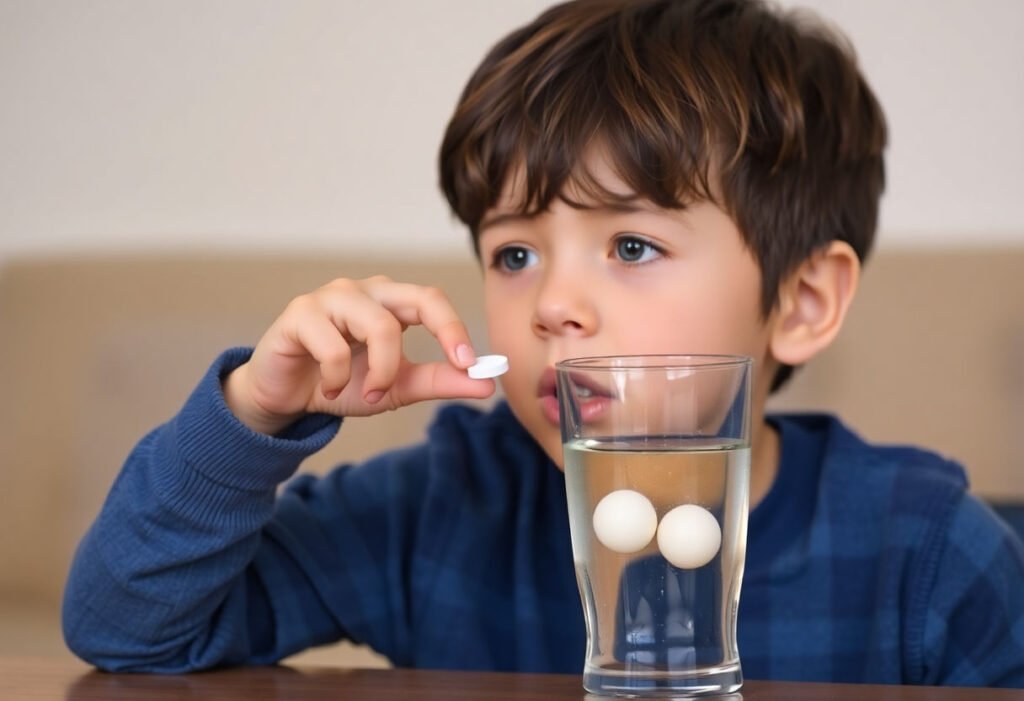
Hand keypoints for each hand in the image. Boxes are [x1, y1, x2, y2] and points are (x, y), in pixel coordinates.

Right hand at [223, 276, 493, 434]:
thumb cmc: (343, 383)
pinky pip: (333, 346)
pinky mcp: (299, 313)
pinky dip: (338, 379)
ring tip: (369, 393)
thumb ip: (439, 381)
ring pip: (379, 325)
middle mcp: (364, 291)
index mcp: (391, 302)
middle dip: (441, 334)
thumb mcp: (397, 387)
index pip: (433, 300)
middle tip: (457, 368)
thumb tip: (488, 383)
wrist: (288, 397)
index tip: (473, 364)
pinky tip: (328, 389)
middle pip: (417, 298)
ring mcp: (331, 297)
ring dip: (381, 370)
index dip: (456, 328)